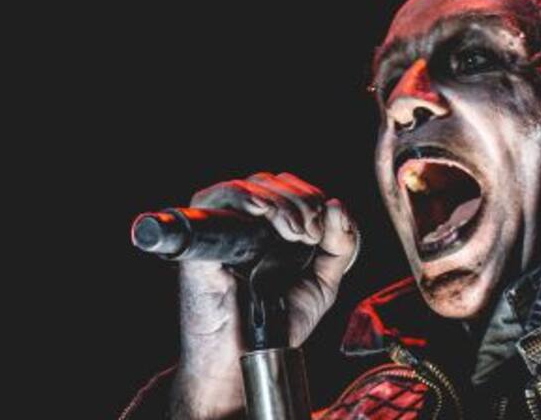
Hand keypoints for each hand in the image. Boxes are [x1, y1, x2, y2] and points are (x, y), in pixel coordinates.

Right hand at [170, 172, 358, 418]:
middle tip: (309, 234)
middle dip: (301, 201)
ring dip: (280, 201)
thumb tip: (337, 204)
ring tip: (295, 233)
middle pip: (273, 182)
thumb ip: (340, 246)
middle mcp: (247, 225)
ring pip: (250, 186)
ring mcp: (223, 230)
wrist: (245, 359)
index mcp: (274, 229)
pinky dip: (241, 196)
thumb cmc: (278, 324)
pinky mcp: (200, 240)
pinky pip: (213, 199)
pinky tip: (263, 211)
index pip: (293, 189)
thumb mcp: (324, 282)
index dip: (311, 198)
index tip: (322, 230)